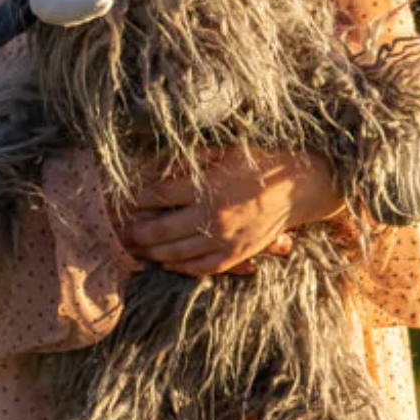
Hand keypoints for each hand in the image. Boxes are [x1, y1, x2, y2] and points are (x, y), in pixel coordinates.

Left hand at [115, 146, 344, 277]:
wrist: (298, 188)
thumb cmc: (261, 164)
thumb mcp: (225, 152)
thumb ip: (193, 159)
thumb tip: (161, 162)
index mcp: (207, 188)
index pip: (160, 195)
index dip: (140, 198)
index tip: (127, 199)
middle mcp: (212, 216)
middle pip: (161, 229)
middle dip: (137, 231)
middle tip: (122, 231)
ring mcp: (224, 239)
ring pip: (177, 252)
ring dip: (152, 252)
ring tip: (136, 249)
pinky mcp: (236, 254)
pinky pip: (202, 266)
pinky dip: (181, 268)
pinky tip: (166, 264)